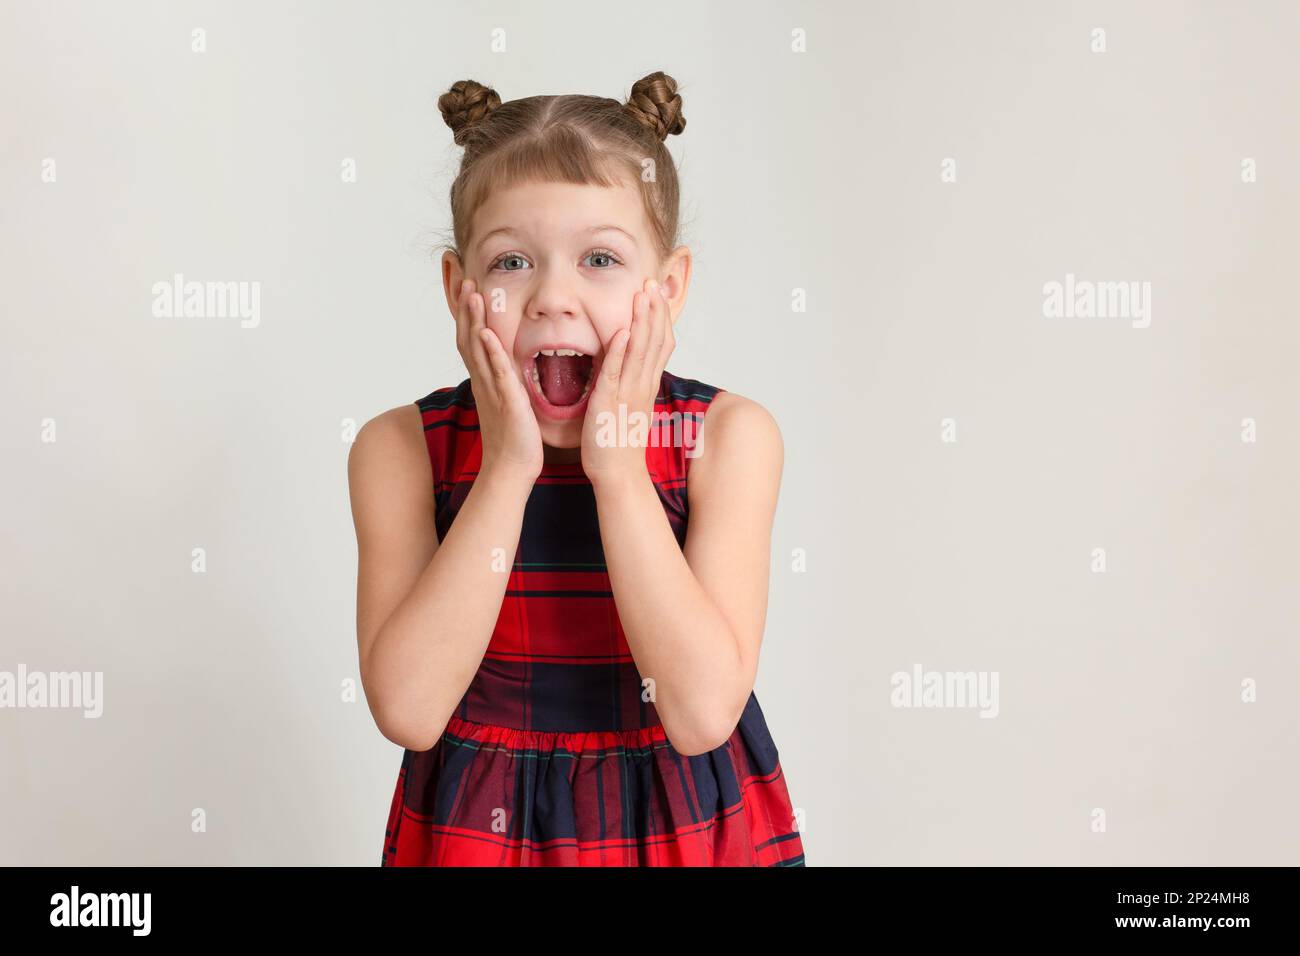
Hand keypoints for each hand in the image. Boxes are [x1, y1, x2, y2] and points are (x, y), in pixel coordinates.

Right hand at [453, 278, 542, 484]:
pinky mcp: (506, 402)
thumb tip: (507, 364)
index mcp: (485, 380)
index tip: (468, 287)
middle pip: (468, 337)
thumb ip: (506, 380)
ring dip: (473, 320)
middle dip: (466, 308)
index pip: (471, 340)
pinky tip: (485, 333)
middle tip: (464, 279)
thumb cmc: (514, 437)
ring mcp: (492, 390)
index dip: (467, 314)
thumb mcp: (508, 401)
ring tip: (472, 294)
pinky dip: (490, 352)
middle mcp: (484, 381)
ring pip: (478, 349)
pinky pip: (496, 373)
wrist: (512, 468)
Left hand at [581, 278, 675, 486]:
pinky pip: (615, 373)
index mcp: (646, 385)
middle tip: (653, 282)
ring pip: (639, 351)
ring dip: (641, 321)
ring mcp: (628, 394)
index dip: (660, 317)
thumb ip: (632, 382)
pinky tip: (622, 332)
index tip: (657, 293)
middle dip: (653, 310)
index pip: (660, 344)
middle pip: (654, 341)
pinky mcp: (609, 403)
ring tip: (642, 295)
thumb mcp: (631, 406)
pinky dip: (619, 351)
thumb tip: (632, 364)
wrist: (619, 475)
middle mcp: (642, 385)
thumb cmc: (619, 443)